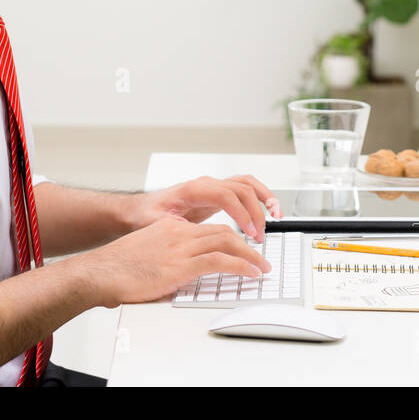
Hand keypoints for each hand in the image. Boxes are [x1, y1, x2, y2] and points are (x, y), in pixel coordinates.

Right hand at [82, 217, 271, 306]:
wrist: (98, 274)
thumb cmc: (115, 269)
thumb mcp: (146, 256)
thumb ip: (165, 259)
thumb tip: (177, 276)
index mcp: (170, 229)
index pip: (209, 229)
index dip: (231, 238)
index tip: (242, 249)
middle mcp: (178, 233)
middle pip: (223, 232)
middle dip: (246, 244)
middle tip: (259, 257)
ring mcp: (180, 248)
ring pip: (227, 242)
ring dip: (250, 255)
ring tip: (261, 267)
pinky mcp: (181, 265)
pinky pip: (220, 261)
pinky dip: (241, 266)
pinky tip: (251, 273)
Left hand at [129, 174, 282, 241]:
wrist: (142, 209)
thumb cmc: (148, 215)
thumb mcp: (156, 223)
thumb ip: (173, 227)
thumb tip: (190, 235)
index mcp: (193, 190)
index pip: (226, 195)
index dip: (241, 214)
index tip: (249, 234)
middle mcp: (206, 184)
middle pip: (242, 188)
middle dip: (256, 210)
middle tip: (260, 235)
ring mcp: (214, 187)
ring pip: (247, 184)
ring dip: (264, 198)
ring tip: (276, 216)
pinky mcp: (219, 195)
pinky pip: (245, 191)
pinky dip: (259, 198)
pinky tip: (268, 213)